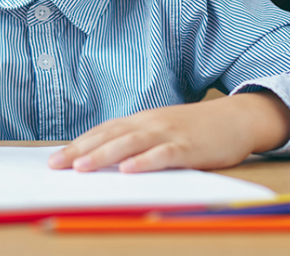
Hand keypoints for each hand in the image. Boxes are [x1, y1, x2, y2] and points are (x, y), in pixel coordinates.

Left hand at [48, 91, 289, 172]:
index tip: (55, 159)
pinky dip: (145, 162)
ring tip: (81, 168)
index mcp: (140, 121)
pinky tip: (128, 171)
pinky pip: (163, 155)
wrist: (234, 118)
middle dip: (80, 151)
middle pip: (108, 136)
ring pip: (130, 143)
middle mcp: (148, 123)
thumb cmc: (193, 129)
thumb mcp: (161, 131)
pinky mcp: (188, 146)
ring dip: (103, 155)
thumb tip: (107, 160)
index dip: (78, 144)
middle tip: (55, 165)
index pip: (102, 131)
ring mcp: (167, 133)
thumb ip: (138, 142)